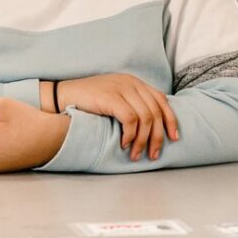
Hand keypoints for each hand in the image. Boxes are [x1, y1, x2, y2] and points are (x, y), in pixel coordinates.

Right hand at [54, 73, 179, 161]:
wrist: (63, 95)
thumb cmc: (89, 101)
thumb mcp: (115, 97)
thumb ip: (132, 104)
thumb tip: (150, 126)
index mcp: (135, 82)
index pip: (161, 100)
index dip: (170, 120)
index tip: (174, 138)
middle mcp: (131, 83)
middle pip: (156, 112)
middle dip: (157, 137)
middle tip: (154, 155)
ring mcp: (121, 89)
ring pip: (146, 118)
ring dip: (143, 140)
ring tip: (136, 155)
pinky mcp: (111, 97)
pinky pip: (130, 120)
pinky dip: (131, 135)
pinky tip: (124, 144)